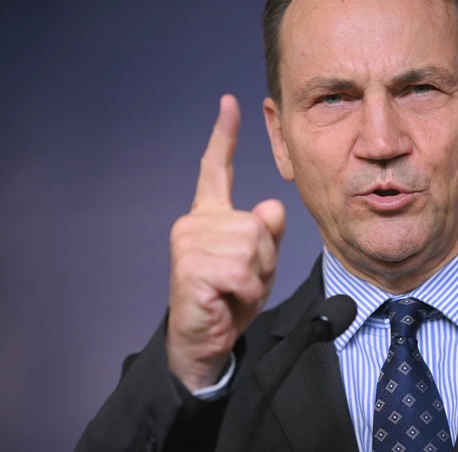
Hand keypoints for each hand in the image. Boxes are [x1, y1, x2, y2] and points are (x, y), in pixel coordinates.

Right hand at [166, 95, 285, 390]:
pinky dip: (246, 293)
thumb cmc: (230, 300)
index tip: (229, 104)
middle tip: (242, 283)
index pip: (215, 170)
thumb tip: (269, 208)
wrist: (203, 342)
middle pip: (259, 223)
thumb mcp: (259, 264)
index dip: (223, 137)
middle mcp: (194, 222)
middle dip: (264, 260)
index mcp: (209, 217)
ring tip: (233, 292)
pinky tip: (226, 300)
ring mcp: (189, 242)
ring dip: (255, 278)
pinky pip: (243, 272)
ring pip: (254, 246)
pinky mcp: (190, 266)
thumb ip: (267, 234)